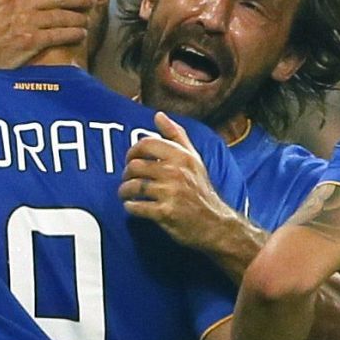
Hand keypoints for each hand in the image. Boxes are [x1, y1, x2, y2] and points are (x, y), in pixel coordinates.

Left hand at [119, 112, 241, 250]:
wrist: (215, 224)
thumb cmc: (201, 190)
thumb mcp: (194, 159)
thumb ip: (176, 135)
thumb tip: (158, 115)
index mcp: (182, 157)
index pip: (146, 144)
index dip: (132, 151)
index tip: (130, 159)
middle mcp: (176, 172)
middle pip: (135, 166)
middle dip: (126, 174)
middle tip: (128, 179)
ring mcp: (171, 193)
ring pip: (133, 186)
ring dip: (124, 191)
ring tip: (126, 194)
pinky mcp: (165, 213)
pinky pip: (136, 207)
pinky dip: (130, 207)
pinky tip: (133, 206)